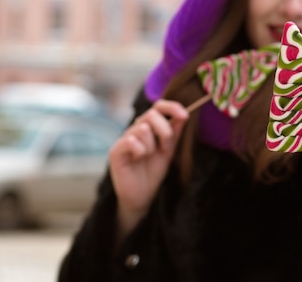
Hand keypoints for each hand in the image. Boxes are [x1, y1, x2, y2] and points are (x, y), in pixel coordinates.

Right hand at [109, 99, 188, 240]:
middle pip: (151, 114)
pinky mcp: (115, 151)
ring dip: (151, 146)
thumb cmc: (153, 172)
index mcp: (148, 127)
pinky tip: (137, 160)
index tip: (185, 116)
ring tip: (147, 157)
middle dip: (164, 131)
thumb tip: (184, 114)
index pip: (157, 106)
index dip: (171, 107)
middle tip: (165, 148)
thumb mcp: (168, 150)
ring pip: (143, 128)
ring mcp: (124, 138)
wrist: (142, 196)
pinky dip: (140, 151)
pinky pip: (132, 141)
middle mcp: (135, 129)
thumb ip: (174, 132)